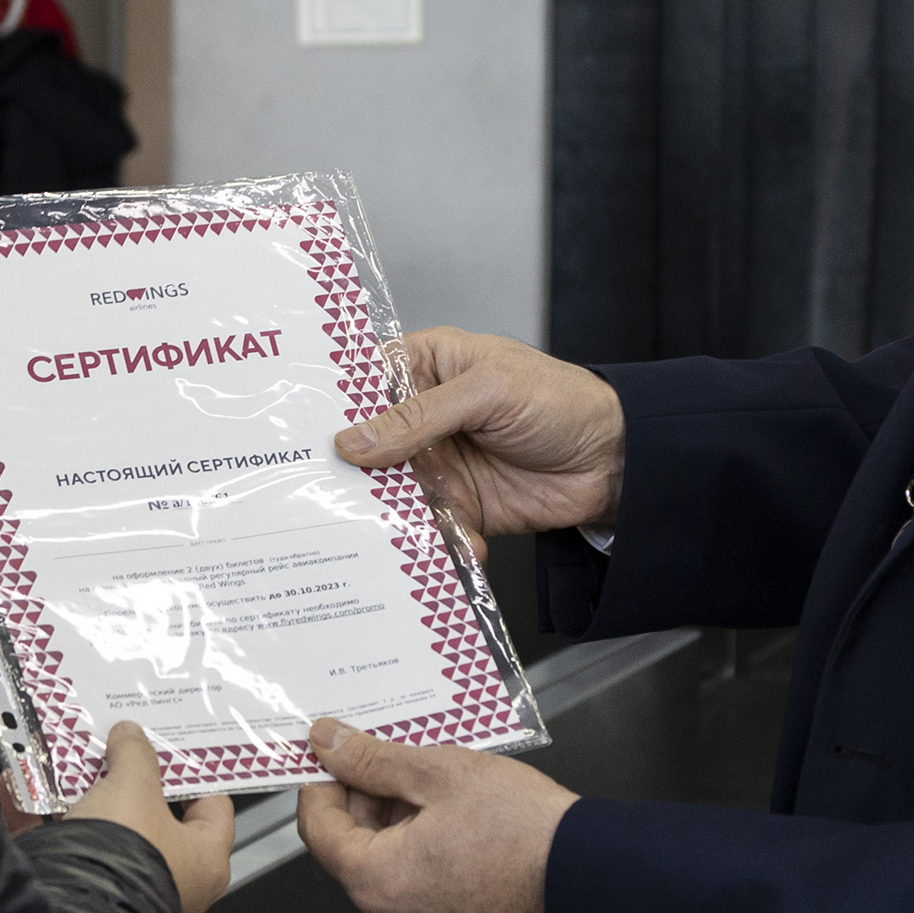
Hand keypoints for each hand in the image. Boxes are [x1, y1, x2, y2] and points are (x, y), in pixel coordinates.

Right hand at [54, 721, 234, 912]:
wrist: (68, 911)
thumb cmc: (125, 862)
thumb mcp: (135, 787)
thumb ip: (135, 756)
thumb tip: (131, 738)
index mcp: (203, 861)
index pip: (212, 807)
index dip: (193, 772)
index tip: (172, 747)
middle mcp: (166, 880)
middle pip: (146, 813)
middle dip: (122, 777)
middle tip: (111, 746)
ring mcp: (118, 886)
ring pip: (96, 826)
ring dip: (73, 791)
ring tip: (61, 757)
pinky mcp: (73, 888)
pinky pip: (55, 843)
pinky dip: (35, 813)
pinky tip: (20, 784)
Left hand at [296, 717, 576, 912]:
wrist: (588, 877)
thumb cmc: (521, 827)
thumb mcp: (438, 772)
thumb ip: (372, 759)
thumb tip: (326, 744)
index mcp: (375, 883)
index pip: (318, 829)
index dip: (323, 783)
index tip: (335, 753)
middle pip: (352, 849)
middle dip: (367, 800)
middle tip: (394, 756)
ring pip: (385, 868)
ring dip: (397, 824)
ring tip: (433, 783)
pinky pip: (416, 888)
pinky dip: (421, 852)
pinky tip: (452, 818)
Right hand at [336, 327, 625, 538]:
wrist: (617, 460)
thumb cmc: (560, 401)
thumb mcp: (487, 392)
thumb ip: (420, 416)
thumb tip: (354, 440)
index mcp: (426, 365)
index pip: (363, 380)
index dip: (331, 404)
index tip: (296, 433)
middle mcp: (424, 415)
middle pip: (368, 445)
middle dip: (351, 472)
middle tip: (322, 496)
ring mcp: (439, 462)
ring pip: (392, 491)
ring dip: (392, 514)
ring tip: (389, 530)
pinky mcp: (459, 504)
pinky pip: (430, 526)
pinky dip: (436, 541)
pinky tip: (452, 547)